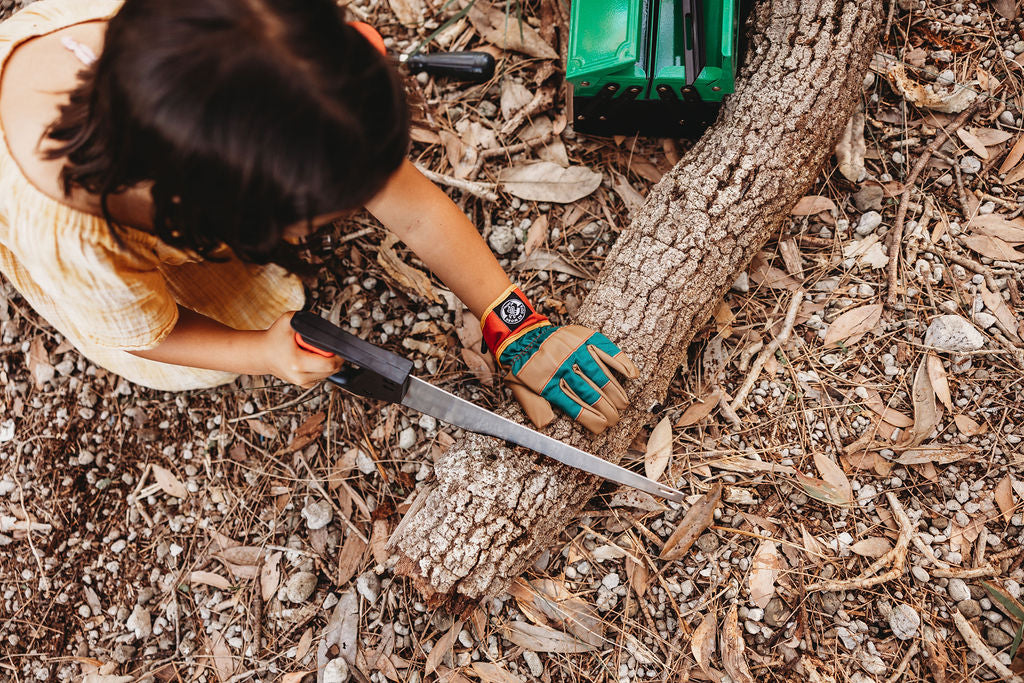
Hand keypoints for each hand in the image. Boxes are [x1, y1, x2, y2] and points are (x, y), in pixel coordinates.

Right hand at [260, 312, 343, 386]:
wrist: (262, 354)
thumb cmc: (274, 338)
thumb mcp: (287, 321)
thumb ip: (306, 318)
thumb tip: (323, 323)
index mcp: (297, 363)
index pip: (330, 364)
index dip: (338, 355)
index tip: (337, 346)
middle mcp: (301, 377)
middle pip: (333, 370)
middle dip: (334, 357)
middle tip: (325, 346)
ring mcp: (303, 382)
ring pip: (329, 374)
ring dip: (328, 362)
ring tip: (314, 351)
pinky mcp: (304, 384)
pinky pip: (322, 376)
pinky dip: (322, 367)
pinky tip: (312, 358)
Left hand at [499, 324, 638, 433]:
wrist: (520, 334)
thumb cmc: (522, 366)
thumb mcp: (519, 389)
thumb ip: (534, 407)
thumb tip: (546, 424)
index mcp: (547, 382)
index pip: (575, 406)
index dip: (591, 419)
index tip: (602, 427)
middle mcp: (564, 366)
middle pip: (591, 392)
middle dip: (607, 409)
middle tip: (616, 418)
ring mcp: (575, 350)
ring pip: (601, 374)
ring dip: (616, 391)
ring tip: (624, 404)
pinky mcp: (583, 337)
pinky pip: (606, 350)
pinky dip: (620, 361)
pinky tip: (632, 374)